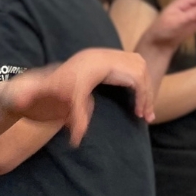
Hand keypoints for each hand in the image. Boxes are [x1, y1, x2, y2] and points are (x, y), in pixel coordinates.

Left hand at [5, 49, 153, 144]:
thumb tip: (76, 141)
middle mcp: (107, 55)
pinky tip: (137, 99)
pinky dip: (140, 81)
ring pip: (140, 67)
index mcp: (102, 64)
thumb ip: (75, 119)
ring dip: (145, 87)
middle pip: (141, 70)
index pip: (134, 77)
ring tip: (144, 111)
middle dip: (147, 93)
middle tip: (146, 117)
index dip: (142, 95)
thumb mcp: (68, 103)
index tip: (140, 114)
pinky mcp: (109, 56)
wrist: (49, 76)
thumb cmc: (58, 88)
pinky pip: (134, 66)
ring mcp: (109, 53)